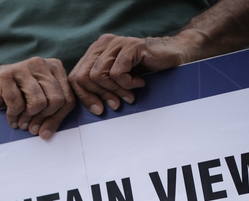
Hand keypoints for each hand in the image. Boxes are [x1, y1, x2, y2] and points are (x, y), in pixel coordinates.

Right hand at [0, 57, 75, 139]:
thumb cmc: (15, 93)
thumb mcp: (39, 99)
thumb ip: (51, 110)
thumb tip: (48, 133)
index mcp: (54, 67)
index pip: (68, 98)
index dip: (58, 119)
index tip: (46, 130)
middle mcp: (40, 64)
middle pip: (56, 101)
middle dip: (43, 118)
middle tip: (32, 127)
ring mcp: (23, 67)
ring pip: (38, 103)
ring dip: (28, 118)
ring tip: (21, 121)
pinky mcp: (5, 75)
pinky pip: (17, 105)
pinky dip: (13, 116)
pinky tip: (11, 117)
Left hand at [69, 34, 196, 114]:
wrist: (173, 56)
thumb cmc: (145, 71)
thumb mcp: (117, 81)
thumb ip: (100, 87)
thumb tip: (87, 109)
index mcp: (95, 52)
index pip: (76, 76)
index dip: (84, 96)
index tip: (98, 110)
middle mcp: (103, 44)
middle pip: (83, 76)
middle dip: (98, 96)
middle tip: (115, 105)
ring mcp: (116, 43)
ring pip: (98, 75)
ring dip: (115, 91)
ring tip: (129, 95)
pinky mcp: (130, 46)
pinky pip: (117, 73)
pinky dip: (127, 84)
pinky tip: (139, 83)